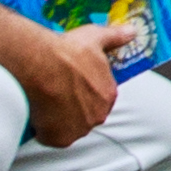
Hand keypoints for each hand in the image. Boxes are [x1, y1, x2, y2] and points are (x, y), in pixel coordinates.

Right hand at [0, 0, 120, 146]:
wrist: (40, 65)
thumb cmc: (68, 51)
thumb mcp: (95, 37)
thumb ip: (115, 37)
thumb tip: (132, 31)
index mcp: (108, 95)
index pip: (100, 98)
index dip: (85, 92)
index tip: (72, 84)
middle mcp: (98, 116)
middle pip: (86, 115)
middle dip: (73, 107)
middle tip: (56, 93)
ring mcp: (78, 129)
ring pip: (69, 127)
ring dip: (59, 119)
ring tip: (44, 103)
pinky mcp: (58, 139)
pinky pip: (51, 137)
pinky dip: (44, 130)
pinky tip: (37, 115)